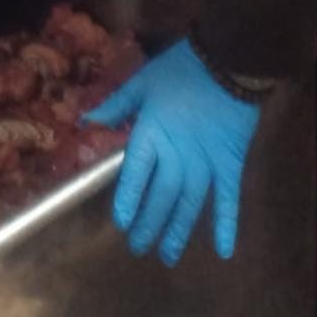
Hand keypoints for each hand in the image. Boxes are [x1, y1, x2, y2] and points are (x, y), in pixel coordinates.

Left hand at [84, 38, 260, 265]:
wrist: (228, 61)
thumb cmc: (182, 69)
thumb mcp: (143, 81)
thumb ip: (116, 105)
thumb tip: (86, 121)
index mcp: (151, 134)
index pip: (134, 175)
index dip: (127, 201)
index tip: (121, 223)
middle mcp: (176, 156)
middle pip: (160, 197)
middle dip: (149, 224)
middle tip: (138, 247)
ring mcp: (205, 164)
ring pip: (188, 205)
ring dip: (177, 231)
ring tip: (167, 255)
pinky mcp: (230, 164)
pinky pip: (228, 200)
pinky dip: (227, 225)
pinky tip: (224, 251)